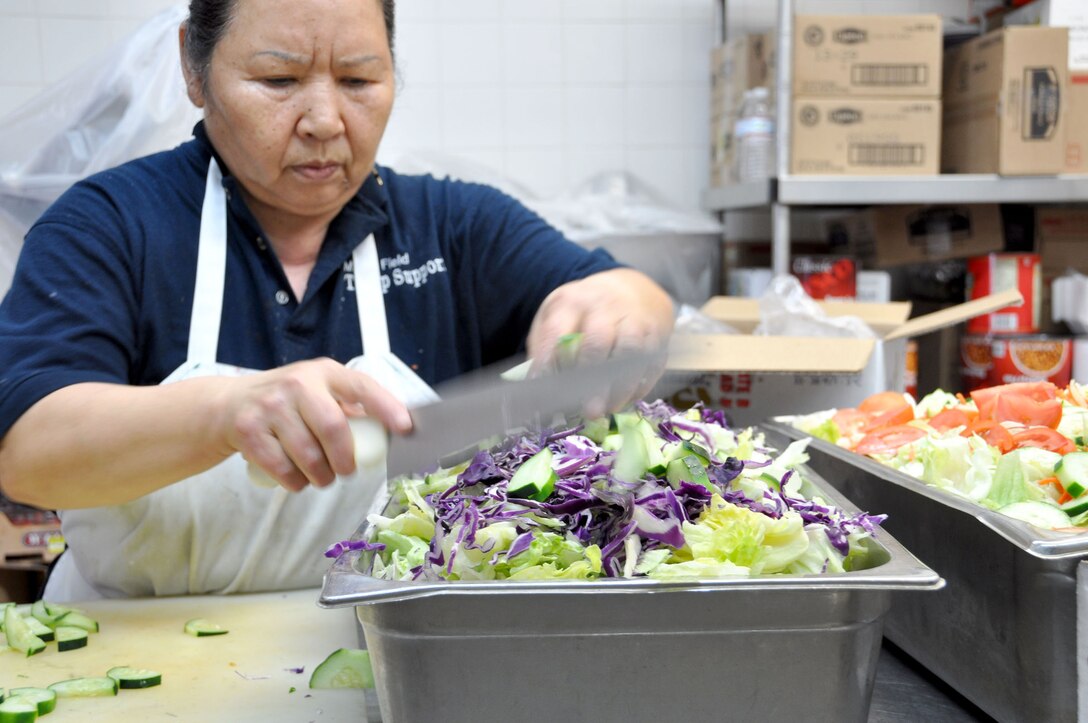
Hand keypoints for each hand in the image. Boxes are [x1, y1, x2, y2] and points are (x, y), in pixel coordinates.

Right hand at [217, 358, 411, 491]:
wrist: (226, 406)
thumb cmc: (286, 403)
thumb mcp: (317, 391)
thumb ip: (349, 406)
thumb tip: (392, 432)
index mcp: (324, 373)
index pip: (361, 386)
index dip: (385, 406)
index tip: (405, 427)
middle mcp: (297, 383)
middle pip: (333, 428)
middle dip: (345, 460)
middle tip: (345, 472)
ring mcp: (270, 405)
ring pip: (309, 455)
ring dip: (320, 477)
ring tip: (321, 478)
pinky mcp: (248, 430)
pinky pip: (283, 469)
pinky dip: (296, 483)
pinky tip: (297, 479)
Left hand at [526, 268, 674, 413]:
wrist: (629, 289)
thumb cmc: (585, 312)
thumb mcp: (558, 315)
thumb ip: (545, 346)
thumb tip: (535, 386)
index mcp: (572, 302)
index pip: (556, 333)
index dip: (547, 363)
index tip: (539, 391)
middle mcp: (604, 306)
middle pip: (599, 341)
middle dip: (593, 380)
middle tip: (588, 411)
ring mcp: (634, 317)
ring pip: (631, 352)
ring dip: (621, 385)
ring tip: (609, 409)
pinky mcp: (656, 333)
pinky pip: (652, 361)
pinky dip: (641, 385)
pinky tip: (627, 401)